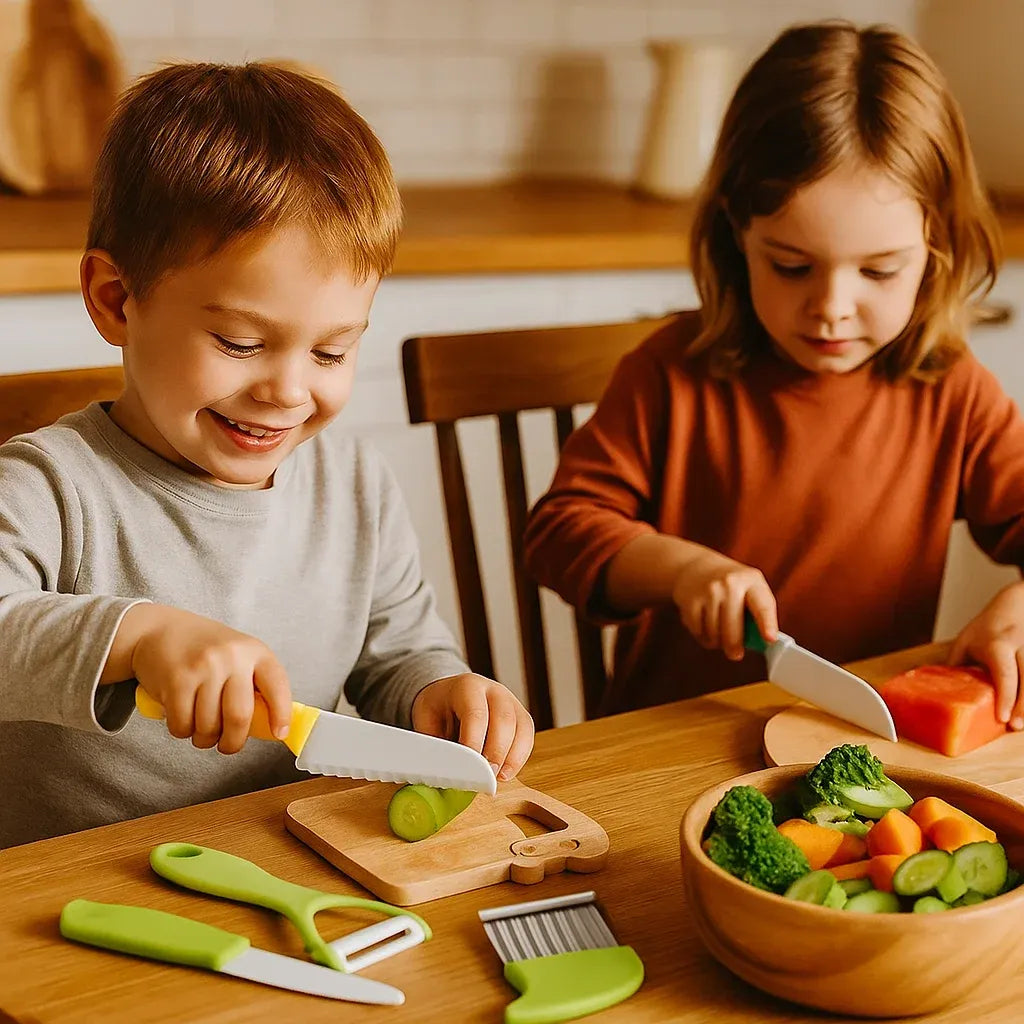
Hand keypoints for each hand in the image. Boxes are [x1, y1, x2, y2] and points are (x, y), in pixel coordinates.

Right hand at [113, 604, 291, 753]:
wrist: (158, 628)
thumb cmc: (203, 648)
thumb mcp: (237, 654)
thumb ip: (252, 683)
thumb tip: (267, 725)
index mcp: (254, 651)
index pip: (277, 686)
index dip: (281, 714)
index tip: (279, 733)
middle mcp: (232, 657)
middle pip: (240, 717)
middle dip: (233, 742)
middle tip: (227, 745)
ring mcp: (204, 668)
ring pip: (209, 726)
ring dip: (204, 739)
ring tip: (201, 729)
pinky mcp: (176, 680)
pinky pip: (182, 724)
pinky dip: (182, 731)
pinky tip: (182, 718)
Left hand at [411, 673, 534, 780]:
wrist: (448, 695)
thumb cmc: (438, 709)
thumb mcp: (427, 720)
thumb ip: (435, 743)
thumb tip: (440, 771)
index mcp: (467, 686)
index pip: (475, 713)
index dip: (474, 741)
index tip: (469, 768)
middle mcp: (493, 690)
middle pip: (503, 720)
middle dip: (496, 751)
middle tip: (486, 776)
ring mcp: (511, 701)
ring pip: (521, 727)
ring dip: (511, 757)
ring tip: (497, 778)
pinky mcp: (521, 716)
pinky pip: (528, 737)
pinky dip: (519, 758)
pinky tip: (506, 773)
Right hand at [670, 549, 777, 660]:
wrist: (697, 567)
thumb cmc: (731, 585)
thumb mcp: (750, 589)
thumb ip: (759, 613)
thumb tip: (763, 645)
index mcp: (751, 581)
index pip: (762, 605)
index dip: (767, 623)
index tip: (770, 639)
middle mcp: (729, 583)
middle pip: (733, 626)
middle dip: (734, 646)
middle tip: (736, 654)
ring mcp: (708, 591)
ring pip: (714, 633)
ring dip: (717, 642)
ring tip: (719, 634)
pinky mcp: (689, 600)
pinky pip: (698, 631)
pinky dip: (703, 637)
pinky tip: (706, 628)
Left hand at [948, 582, 1023, 728]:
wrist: (1018, 603)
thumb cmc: (988, 626)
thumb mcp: (966, 641)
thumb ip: (957, 665)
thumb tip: (941, 691)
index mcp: (998, 644)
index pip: (1004, 673)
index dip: (1005, 697)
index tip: (1002, 718)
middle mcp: (1020, 647)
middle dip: (1023, 706)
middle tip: (1014, 726)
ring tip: (1020, 723)